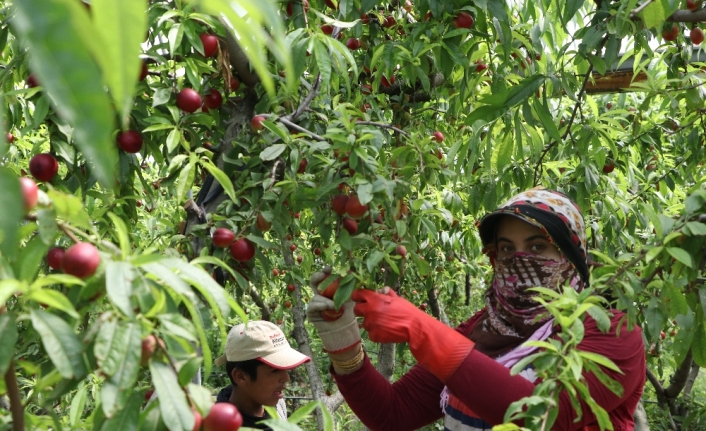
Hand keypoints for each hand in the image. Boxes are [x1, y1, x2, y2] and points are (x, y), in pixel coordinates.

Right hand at [307, 267, 360, 353]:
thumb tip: (354, 271)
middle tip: (322, 275)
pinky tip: (327, 307)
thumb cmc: (348, 311)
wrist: (344, 328)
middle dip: (316, 277)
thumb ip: (353, 284)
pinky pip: (312, 306)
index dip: (325, 271)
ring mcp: (315, 302)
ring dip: (325, 299)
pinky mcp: (311, 312)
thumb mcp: (352, 296)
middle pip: (314, 281)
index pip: (325, 276)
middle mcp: (320, 293)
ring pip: (316, 296)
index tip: (329, 268)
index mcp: (329, 288)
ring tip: (334, 306)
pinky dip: (320, 305)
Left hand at [352, 287, 473, 381]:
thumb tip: (381, 290)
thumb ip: (387, 293)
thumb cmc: (407, 310)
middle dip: (362, 310)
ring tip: (383, 323)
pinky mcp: (374, 335)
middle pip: (356, 310)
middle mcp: (370, 310)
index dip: (357, 296)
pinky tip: (385, 331)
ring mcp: (371, 324)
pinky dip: (376, 333)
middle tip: (371, 312)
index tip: (359, 298)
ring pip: (364, 323)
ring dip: (371, 323)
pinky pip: (371, 334)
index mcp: (374, 299)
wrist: (414, 327)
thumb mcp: (397, 298)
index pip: (357, 294)